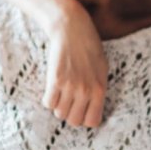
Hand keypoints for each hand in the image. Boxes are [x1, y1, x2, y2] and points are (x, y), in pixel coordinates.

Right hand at [28, 0, 107, 127]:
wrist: (72, 28)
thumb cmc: (89, 47)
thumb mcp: (101, 69)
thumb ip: (97, 90)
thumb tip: (91, 110)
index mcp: (100, 89)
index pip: (92, 122)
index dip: (85, 117)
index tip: (81, 109)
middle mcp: (86, 91)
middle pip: (74, 120)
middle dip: (70, 113)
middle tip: (69, 100)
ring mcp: (71, 86)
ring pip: (60, 113)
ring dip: (59, 105)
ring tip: (61, 92)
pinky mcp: (56, 80)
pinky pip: (48, 103)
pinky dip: (48, 98)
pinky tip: (52, 88)